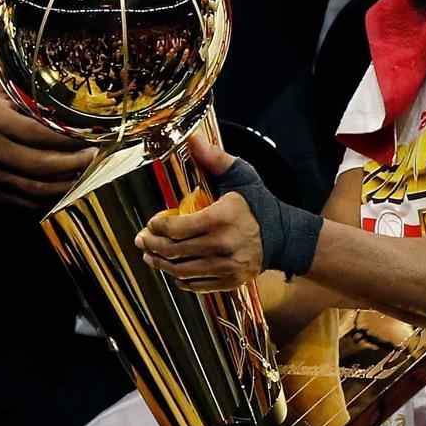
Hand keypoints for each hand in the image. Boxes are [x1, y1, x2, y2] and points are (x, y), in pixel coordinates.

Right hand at [0, 73, 96, 211]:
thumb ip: (26, 89)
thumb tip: (68, 95)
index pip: (39, 132)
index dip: (69, 137)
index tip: (91, 135)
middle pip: (40, 164)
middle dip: (74, 163)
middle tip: (94, 156)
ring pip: (33, 188)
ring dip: (65, 185)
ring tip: (85, 175)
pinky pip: (22, 201)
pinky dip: (47, 200)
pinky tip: (63, 190)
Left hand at [134, 133, 262, 290]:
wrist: (284, 236)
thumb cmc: (258, 204)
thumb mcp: (240, 175)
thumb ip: (214, 159)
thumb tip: (193, 140)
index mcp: (221, 218)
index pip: (177, 228)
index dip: (158, 227)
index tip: (151, 222)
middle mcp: (222, 245)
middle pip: (175, 251)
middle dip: (152, 246)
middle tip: (141, 240)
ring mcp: (226, 266)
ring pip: (182, 271)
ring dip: (160, 264)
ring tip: (149, 256)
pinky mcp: (230, 281)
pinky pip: (196, 285)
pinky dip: (180, 279)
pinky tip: (172, 270)